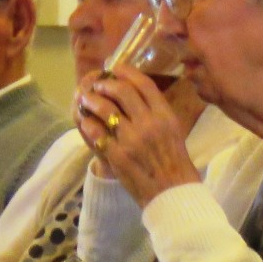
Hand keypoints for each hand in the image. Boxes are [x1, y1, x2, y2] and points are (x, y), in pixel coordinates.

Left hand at [74, 67, 201, 207]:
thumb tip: (138, 97)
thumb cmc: (176, 163)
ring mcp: (131, 139)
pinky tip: (86, 122)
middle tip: (97, 84)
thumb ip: (158, 114)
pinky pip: (95, 131)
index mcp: (166, 116)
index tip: (115, 67)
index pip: (144, 84)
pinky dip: (88, 123)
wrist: (173, 194)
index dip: (127, 71)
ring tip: (86, 99)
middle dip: (105, 84)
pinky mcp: (117, 154)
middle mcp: (149, 123)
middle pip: (122, 91)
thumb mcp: (175, 132)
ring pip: (104, 108)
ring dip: (91, 100)